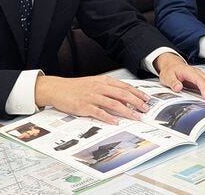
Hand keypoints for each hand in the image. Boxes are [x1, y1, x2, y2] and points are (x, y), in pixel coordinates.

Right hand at [35, 74, 149, 123]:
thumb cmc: (76, 87)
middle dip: (136, 102)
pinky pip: (99, 113)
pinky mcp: (84, 107)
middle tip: (145, 109)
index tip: (146, 99)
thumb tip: (124, 96)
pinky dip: (109, 118)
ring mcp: (92, 97)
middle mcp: (100, 88)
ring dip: (127, 111)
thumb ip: (108, 89)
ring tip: (135, 117)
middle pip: (122, 95)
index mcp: (103, 81)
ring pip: (114, 104)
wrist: (58, 89)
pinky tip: (116, 122)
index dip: (137, 93)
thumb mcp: (95, 83)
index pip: (124, 87)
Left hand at [153, 52, 204, 103]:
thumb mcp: (167, 76)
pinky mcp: (202, 81)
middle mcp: (198, 73)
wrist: (171, 65)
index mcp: (190, 72)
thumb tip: (178, 87)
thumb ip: (172, 82)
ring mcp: (201, 77)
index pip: (199, 80)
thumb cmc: (170, 70)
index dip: (204, 89)